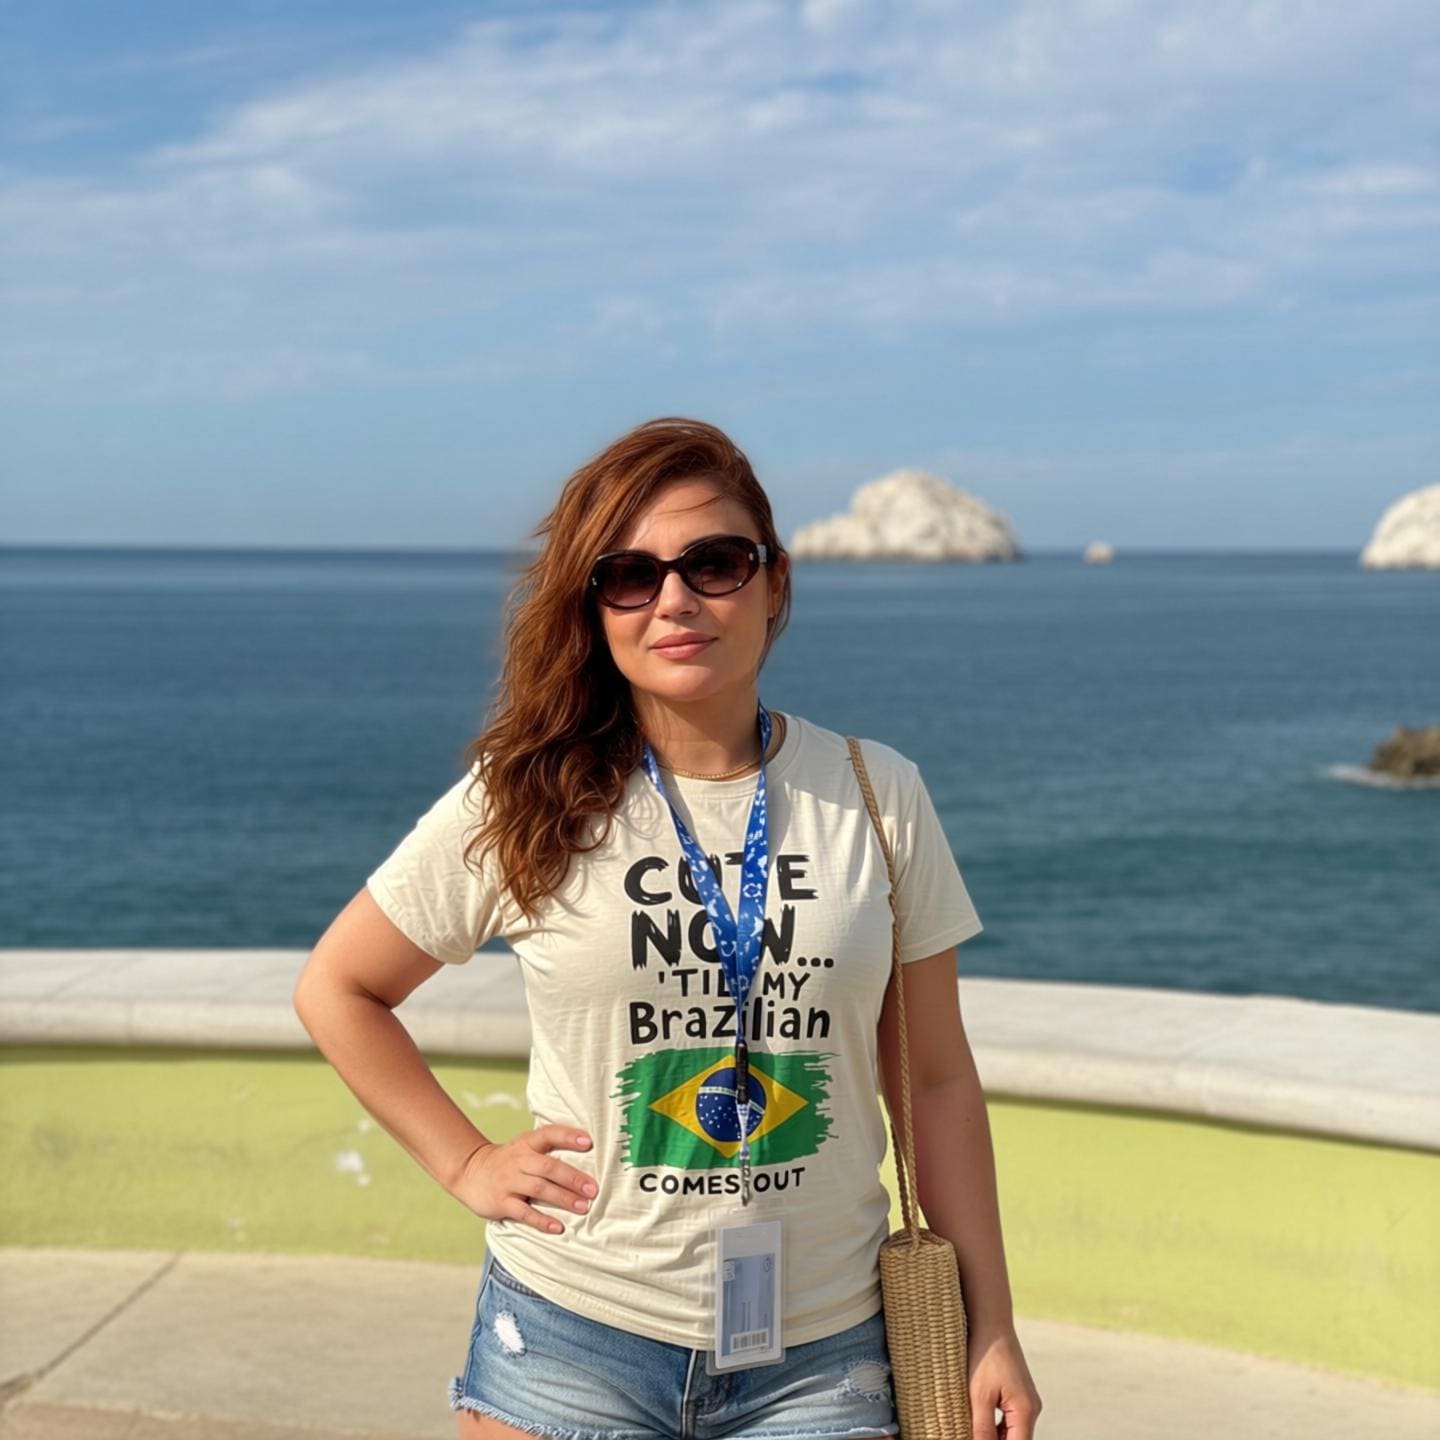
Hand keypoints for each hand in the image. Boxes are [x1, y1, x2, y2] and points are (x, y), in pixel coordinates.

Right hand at [451, 1126, 597, 1233]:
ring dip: (563, 1198)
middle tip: (593, 1189)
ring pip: (539, 1189)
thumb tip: (587, 1151)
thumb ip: (548, 1148)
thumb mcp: (524, 1146)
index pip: (549, 1134)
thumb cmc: (509, 1161)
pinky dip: (542, 1220)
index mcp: (527, 1143)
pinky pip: (524, 1212)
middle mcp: (518, 1160)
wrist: (470, 1172)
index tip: (589, 1142)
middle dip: (572, 1178)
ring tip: (583, 1207)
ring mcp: (509, 1181)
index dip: (568, 1137)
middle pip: (548, 1167)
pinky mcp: (501, 1202)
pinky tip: (558, 1227)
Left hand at [969, 1324, 1041, 1438]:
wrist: (991, 1323)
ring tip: (972, 1432)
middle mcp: (1031, 1409)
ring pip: (1013, 1434)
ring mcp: (1027, 1402)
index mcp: (1025, 1411)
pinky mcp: (1019, 1396)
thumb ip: (982, 1429)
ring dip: (995, 1439)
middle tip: (970, 1436)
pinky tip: (977, 1427)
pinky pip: (1010, 1422)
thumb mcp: (978, 1395)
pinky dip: (996, 1429)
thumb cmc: (984, 1355)